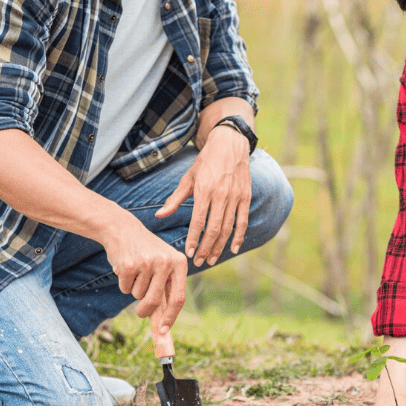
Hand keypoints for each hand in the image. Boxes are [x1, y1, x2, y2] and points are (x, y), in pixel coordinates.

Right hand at [100, 208, 187, 327]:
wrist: (123, 229)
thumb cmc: (146, 252)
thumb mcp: (163, 264)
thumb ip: (166, 289)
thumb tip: (163, 325)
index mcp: (179, 263)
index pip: (178, 298)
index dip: (171, 317)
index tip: (164, 332)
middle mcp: (165, 262)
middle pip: (155, 301)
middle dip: (146, 312)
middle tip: (140, 313)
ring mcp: (147, 263)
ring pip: (138, 296)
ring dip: (134, 290)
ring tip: (135, 271)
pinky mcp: (128, 265)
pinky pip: (125, 288)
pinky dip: (124, 284)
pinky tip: (126, 267)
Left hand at [155, 125, 250, 266]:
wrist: (229, 144)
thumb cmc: (205, 162)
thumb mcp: (188, 178)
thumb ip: (175, 199)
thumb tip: (159, 215)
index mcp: (205, 190)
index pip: (198, 221)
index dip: (194, 240)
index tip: (189, 253)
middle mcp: (221, 194)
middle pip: (214, 228)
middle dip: (207, 248)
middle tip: (200, 261)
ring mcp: (235, 196)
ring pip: (228, 228)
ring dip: (220, 246)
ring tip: (212, 259)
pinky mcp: (246, 197)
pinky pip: (243, 221)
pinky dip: (239, 236)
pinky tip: (233, 248)